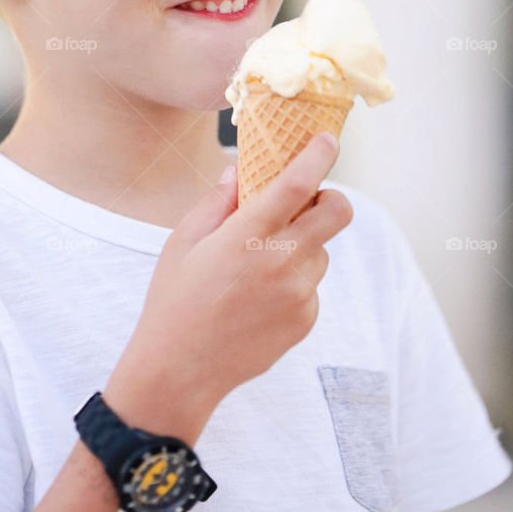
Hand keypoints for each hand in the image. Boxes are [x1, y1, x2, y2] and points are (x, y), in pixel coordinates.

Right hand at [113, 133, 352, 425]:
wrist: (180, 371)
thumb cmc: (174, 300)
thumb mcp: (184, 242)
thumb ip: (217, 202)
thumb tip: (239, 172)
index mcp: (248, 236)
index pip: (298, 184)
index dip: (318, 156)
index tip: (327, 140)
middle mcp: (281, 262)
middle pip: (338, 214)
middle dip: (331, 198)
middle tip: (310, 201)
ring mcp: (299, 295)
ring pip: (321, 251)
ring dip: (303, 245)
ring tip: (260, 264)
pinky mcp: (306, 320)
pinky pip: (312, 286)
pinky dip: (295, 281)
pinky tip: (258, 297)